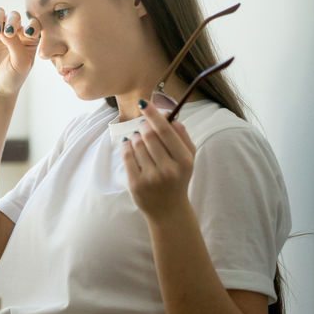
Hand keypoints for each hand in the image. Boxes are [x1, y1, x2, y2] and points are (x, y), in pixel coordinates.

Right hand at [0, 7, 39, 97]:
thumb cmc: (13, 77)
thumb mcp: (20, 63)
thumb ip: (15, 44)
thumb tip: (3, 29)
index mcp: (28, 38)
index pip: (33, 23)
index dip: (31, 24)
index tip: (27, 33)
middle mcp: (14, 32)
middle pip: (14, 16)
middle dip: (12, 21)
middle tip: (8, 33)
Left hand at [121, 100, 196, 218]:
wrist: (169, 210)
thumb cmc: (178, 178)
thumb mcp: (188, 159)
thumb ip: (182, 137)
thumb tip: (172, 117)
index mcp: (184, 160)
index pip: (165, 130)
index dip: (153, 114)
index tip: (144, 103)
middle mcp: (168, 169)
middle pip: (148, 134)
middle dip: (143, 126)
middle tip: (143, 127)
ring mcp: (151, 177)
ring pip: (136, 144)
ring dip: (135, 137)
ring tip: (140, 141)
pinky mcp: (136, 183)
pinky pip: (126, 156)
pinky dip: (126, 146)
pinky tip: (129, 145)